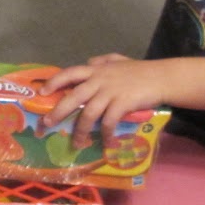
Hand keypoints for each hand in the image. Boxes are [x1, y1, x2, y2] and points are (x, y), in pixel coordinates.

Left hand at [40, 54, 163, 147]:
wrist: (162, 77)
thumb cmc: (140, 70)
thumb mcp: (118, 60)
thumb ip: (102, 61)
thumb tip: (88, 62)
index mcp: (96, 70)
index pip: (69, 73)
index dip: (54, 82)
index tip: (42, 92)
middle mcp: (99, 80)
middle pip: (73, 97)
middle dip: (58, 111)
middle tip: (47, 123)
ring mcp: (110, 92)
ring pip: (88, 113)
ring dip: (81, 130)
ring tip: (77, 143)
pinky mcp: (122, 104)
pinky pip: (109, 122)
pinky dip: (106, 134)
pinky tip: (106, 144)